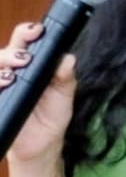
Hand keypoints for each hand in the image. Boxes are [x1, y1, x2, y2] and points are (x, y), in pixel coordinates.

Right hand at [0, 22, 75, 163]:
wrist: (41, 146)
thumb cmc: (52, 116)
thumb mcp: (64, 95)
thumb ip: (65, 77)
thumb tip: (67, 59)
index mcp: (33, 65)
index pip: (26, 41)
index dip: (29, 32)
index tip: (37, 31)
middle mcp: (14, 72)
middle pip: (5, 51)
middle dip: (13, 50)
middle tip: (24, 58)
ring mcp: (2, 85)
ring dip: (1, 66)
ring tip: (13, 75)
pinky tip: (3, 85)